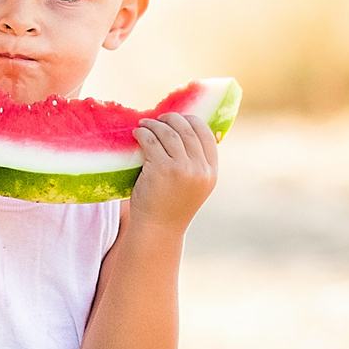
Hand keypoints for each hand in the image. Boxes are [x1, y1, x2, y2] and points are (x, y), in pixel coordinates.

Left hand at [130, 113, 218, 229]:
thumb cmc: (171, 206)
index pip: (207, 134)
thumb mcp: (192, 185)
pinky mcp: (161, 169)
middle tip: (158, 119)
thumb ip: (194, 162)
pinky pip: (151, 141)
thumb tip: (185, 129)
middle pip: (187, 129)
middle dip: (171, 119)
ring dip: (154, 124)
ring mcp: (182, 168)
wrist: (157, 229)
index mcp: (211, 172)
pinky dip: (143, 133)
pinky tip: (138, 133)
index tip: (178, 119)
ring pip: (168, 132)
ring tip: (144, 124)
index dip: (192, 121)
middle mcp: (200, 169)